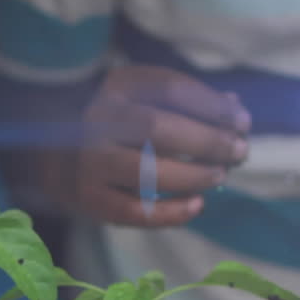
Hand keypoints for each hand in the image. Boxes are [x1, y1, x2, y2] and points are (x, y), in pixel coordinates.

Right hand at [53, 64, 249, 226]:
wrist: (56, 156)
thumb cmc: (120, 124)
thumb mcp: (149, 98)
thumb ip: (189, 101)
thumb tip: (234, 106)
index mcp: (118, 87)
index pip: (169, 88)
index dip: (211, 105)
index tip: (242, 120)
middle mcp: (98, 119)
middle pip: (155, 127)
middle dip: (205, 141)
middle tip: (238, 151)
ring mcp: (90, 161)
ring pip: (144, 171)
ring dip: (190, 175)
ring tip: (219, 175)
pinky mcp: (91, 198)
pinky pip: (134, 211)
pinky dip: (170, 212)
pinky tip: (197, 205)